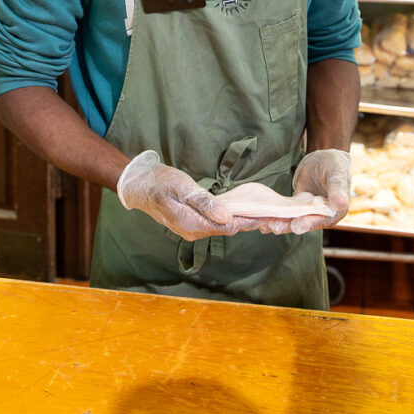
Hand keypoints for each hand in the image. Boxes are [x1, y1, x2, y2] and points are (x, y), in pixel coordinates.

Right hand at [117, 150, 258, 240]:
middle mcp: (193, 232)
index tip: (269, 217)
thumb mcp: (182, 187)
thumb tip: (227, 217)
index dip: (250, 221)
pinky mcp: (192, 224)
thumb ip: (204, 203)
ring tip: (264, 215)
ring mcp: (192, 229)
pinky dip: (230, 218)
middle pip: (228, 229)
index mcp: (192, 224)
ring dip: (242, 221)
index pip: (228, 226)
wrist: (140, 186)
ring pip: (223, 227)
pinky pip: (215, 223)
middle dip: (250, 223)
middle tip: (274, 216)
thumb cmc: (160, 182)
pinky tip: (242, 212)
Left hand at [257, 148, 350, 235]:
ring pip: (293, 219)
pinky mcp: (297, 207)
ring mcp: (308, 212)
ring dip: (280, 222)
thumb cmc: (335, 165)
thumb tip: (342, 203)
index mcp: (335, 211)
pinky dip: (276, 215)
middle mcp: (321, 216)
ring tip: (265, 224)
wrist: (324, 160)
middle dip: (288, 225)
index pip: (321, 219)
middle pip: (304, 222)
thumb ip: (338, 188)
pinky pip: (286, 212)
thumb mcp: (337, 173)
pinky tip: (262, 218)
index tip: (297, 225)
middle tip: (274, 226)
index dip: (309, 222)